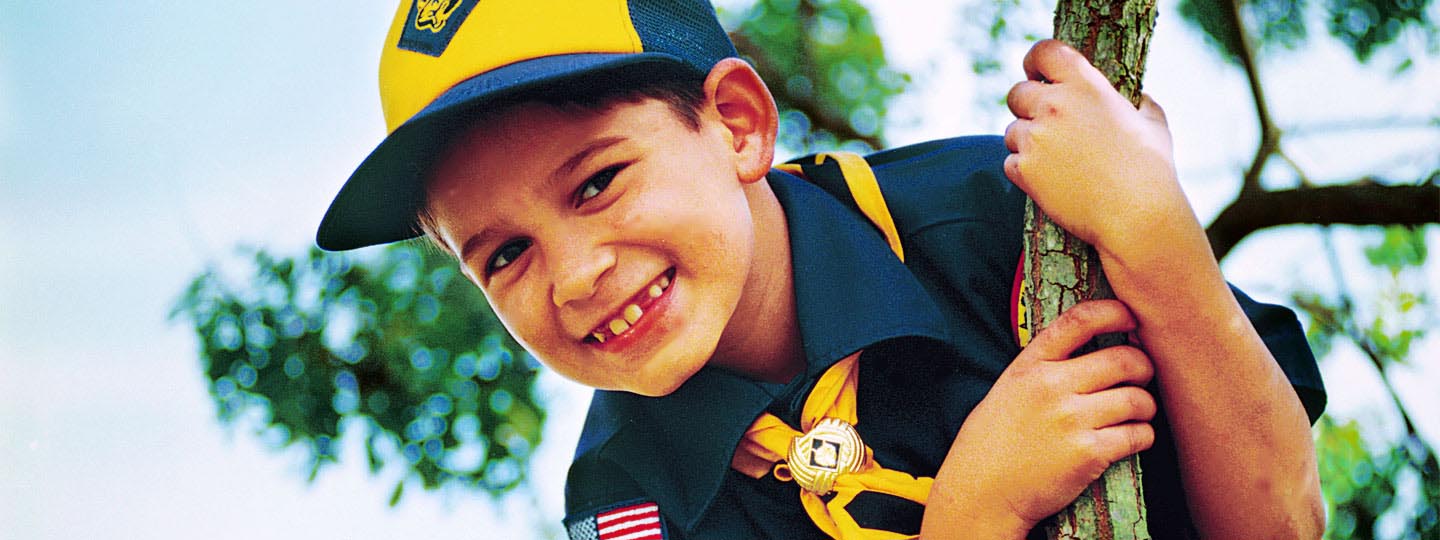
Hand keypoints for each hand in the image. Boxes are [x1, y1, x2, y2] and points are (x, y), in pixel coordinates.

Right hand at [923, 300, 1156, 536]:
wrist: (981, 492)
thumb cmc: (993, 441)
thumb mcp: (1008, 388)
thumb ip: (1043, 366)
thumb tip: (1092, 348)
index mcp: (1030, 365)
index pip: (1080, 320)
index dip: (1115, 312)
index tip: (1131, 318)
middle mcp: (1051, 386)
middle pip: (1124, 359)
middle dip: (1143, 367)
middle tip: (1140, 378)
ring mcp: (1071, 420)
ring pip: (1138, 399)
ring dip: (1146, 406)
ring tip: (1136, 413)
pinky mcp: (1088, 453)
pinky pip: (1139, 435)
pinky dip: (1144, 436)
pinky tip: (1132, 438)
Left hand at [1003, 39, 1185, 252]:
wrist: (1137, 215)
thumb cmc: (1151, 169)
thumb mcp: (1153, 122)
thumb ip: (1139, 102)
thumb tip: (1138, 98)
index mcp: (1085, 86)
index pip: (1044, 53)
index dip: (1035, 62)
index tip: (1036, 73)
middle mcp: (1055, 107)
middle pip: (1016, 93)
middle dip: (1027, 107)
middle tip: (1045, 125)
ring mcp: (1036, 138)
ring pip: (1011, 131)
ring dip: (1026, 142)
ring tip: (1057, 161)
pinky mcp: (1024, 170)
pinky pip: (1009, 162)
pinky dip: (1023, 170)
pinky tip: (1050, 180)